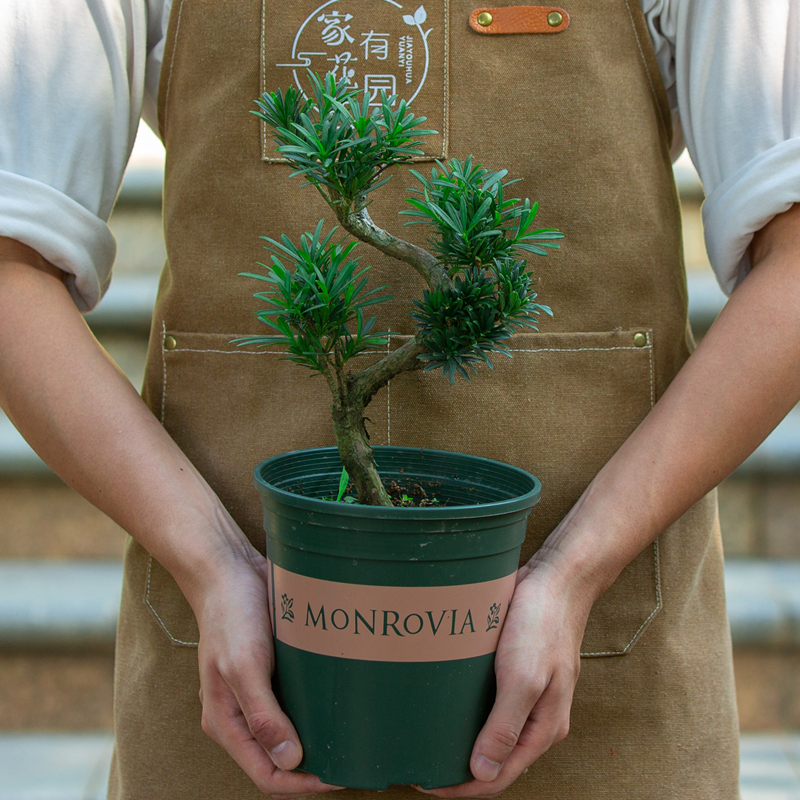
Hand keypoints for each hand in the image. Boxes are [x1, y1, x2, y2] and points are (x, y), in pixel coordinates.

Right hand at [195, 554, 341, 797]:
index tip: (338, 775)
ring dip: (317, 740)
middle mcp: (242, 715)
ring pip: (290, 733)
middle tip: (352, 760)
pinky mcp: (274, 673)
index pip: (265, 774)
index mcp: (226, 722)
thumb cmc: (231, 615)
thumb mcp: (243, 665)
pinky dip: (317, 711)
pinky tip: (341, 705)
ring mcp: (258, 694)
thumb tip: (290, 760)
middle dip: (313, 768)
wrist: (231, 570)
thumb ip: (263, 715)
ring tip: (352, 739)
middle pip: (279, 759)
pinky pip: (296, 703)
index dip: (301, 784)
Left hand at [420, 559, 591, 797]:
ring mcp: (526, 696)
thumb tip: (482, 773)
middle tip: (421, 765)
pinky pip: (489, 705)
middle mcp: (536, 718)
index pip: (499, 776)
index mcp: (543, 728)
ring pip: (491, 733)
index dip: (462, 787)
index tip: (426, 783)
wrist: (555, 579)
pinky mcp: (514, 674)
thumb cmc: (542, 624)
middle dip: (460, 770)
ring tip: (427, 741)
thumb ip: (506, 727)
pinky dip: (467, 715)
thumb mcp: (523, 678)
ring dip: (462, 743)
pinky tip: (443, 707)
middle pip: (495, 760)